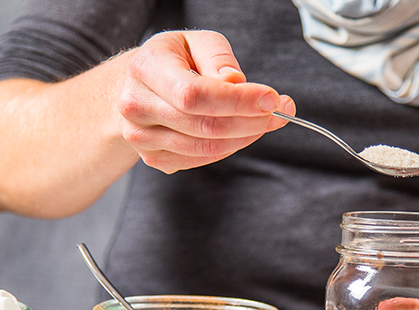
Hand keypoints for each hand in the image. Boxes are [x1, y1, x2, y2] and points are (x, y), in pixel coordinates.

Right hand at [116, 30, 294, 172]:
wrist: (140, 85)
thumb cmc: (174, 60)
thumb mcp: (196, 41)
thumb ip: (218, 57)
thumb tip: (235, 82)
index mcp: (145, 69)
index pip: (194, 94)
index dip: (237, 100)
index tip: (271, 98)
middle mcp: (136, 106)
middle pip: (205, 125)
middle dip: (252, 120)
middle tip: (282, 110)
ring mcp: (142, 138)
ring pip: (207, 148)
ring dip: (247, 136)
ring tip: (268, 119)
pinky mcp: (155, 159)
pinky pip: (202, 160)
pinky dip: (231, 147)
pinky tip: (244, 131)